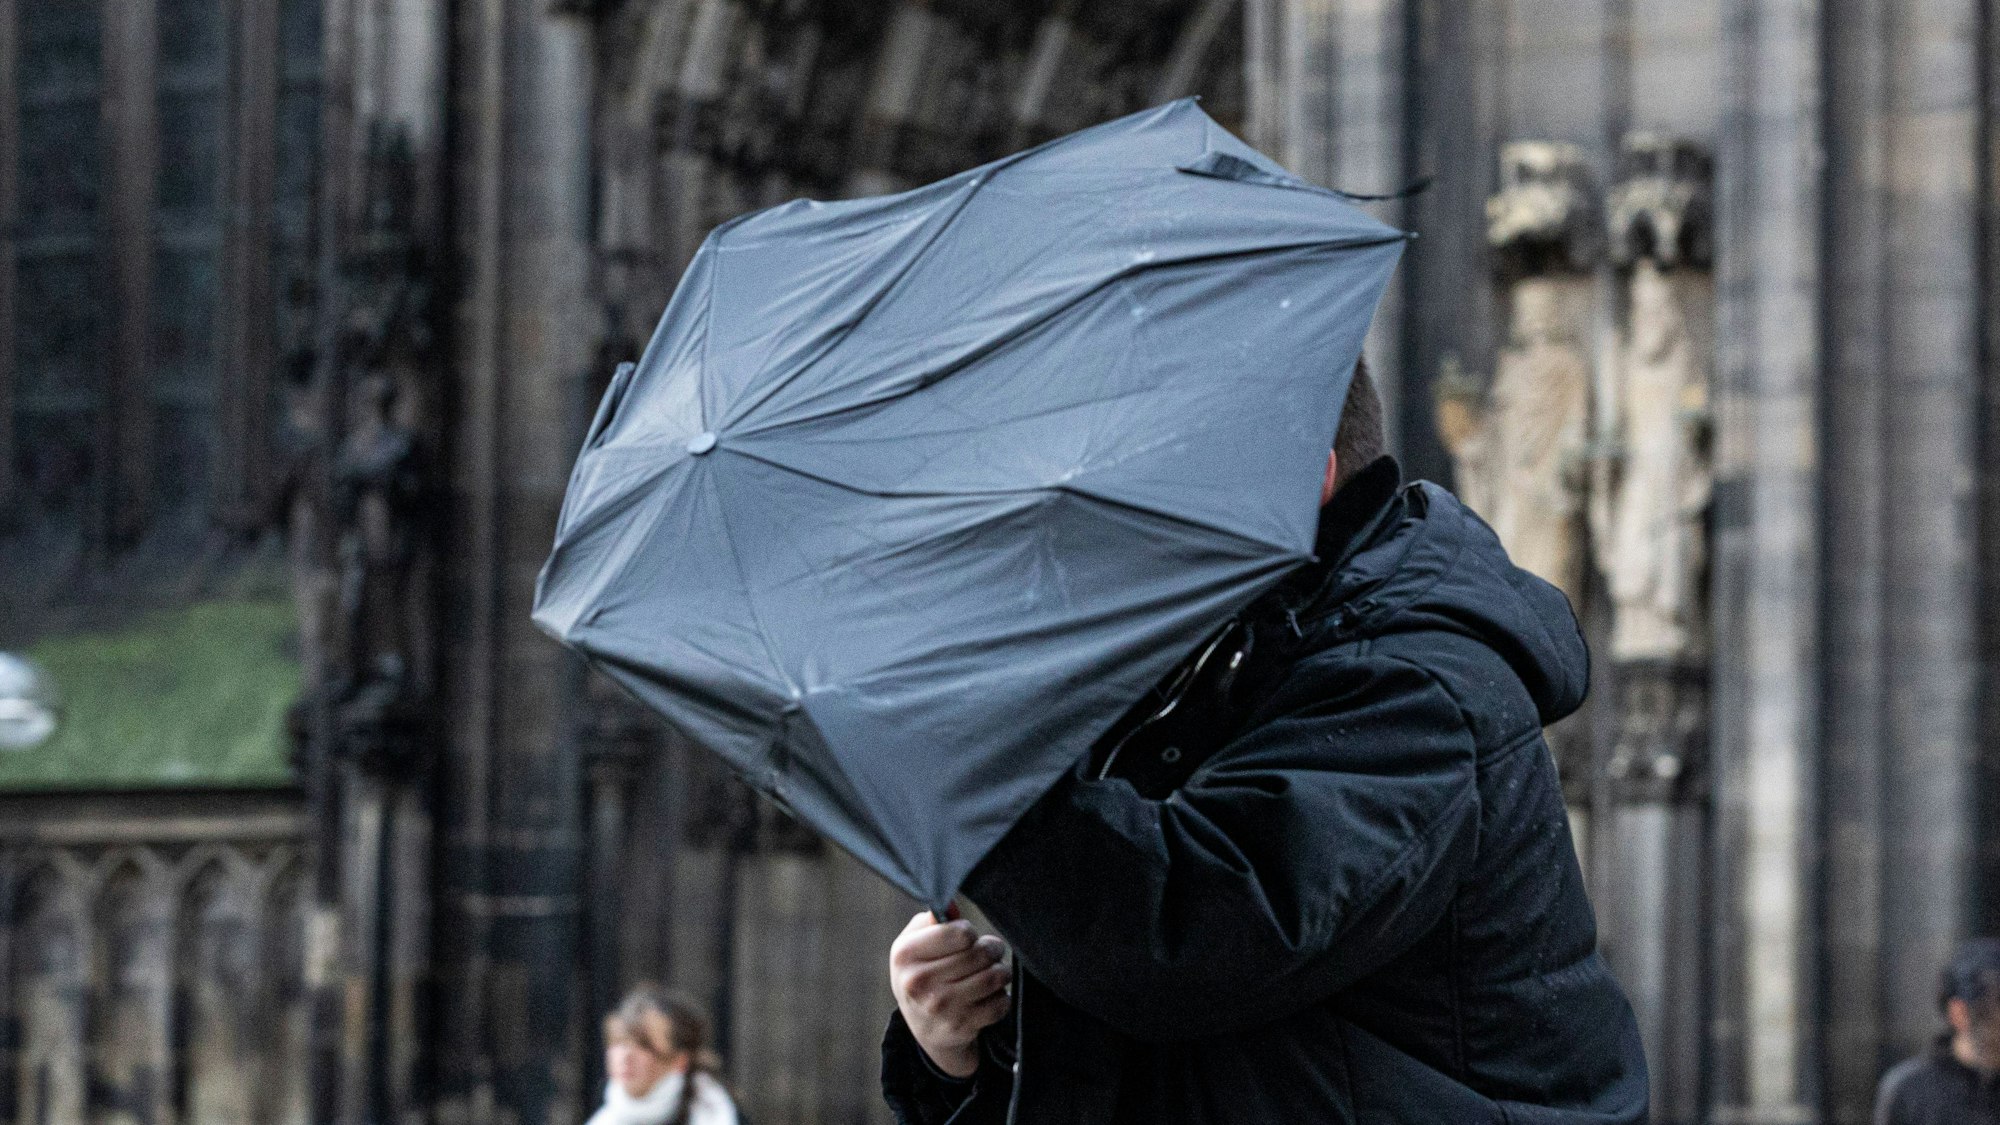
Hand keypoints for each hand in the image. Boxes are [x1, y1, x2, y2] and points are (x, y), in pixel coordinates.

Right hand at [889, 905, 1010, 1077]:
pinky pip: (1001, 1003)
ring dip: (1000, 972)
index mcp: (905, 954)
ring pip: (995, 977)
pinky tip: (987, 996)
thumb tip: (950, 903)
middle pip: (981, 953)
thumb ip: (932, 920)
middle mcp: (919, 982)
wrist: (923, 1024)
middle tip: (988, 952)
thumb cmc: (923, 971)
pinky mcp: (961, 1027)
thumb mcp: (915, 943)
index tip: (965, 938)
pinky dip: (1001, 997)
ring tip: (991, 972)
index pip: (961, 933)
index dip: (969, 932)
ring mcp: (941, 1007)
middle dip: (992, 949)